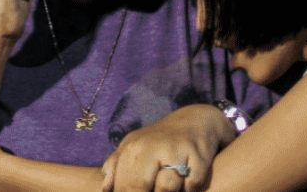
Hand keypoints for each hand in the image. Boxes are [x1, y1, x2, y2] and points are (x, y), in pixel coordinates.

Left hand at [102, 104, 234, 191]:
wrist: (196, 121)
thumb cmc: (158, 140)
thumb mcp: (133, 147)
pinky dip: (189, 188)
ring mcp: (178, 150)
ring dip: (169, 191)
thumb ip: (116, 166)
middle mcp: (154, 146)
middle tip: (151, 189)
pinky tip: (187, 181)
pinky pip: (191, 186)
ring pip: (167, 188)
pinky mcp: (200, 157)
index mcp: (135, 147)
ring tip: (168, 185)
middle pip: (140, 187)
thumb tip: (105, 188)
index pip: (124, 185)